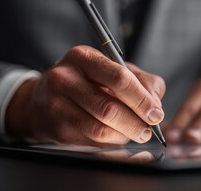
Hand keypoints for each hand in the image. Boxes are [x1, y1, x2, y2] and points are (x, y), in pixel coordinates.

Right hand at [5, 45, 165, 145]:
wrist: (43, 97)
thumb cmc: (86, 81)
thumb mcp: (112, 70)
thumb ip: (141, 81)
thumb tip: (155, 105)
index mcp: (83, 57)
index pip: (119, 78)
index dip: (142, 100)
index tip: (156, 114)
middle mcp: (64, 78)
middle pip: (109, 108)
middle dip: (136, 123)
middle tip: (148, 130)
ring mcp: (56, 105)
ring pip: (100, 129)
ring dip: (124, 136)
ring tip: (134, 134)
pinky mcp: (55, 128)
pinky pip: (91, 142)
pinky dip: (110, 143)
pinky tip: (115, 137)